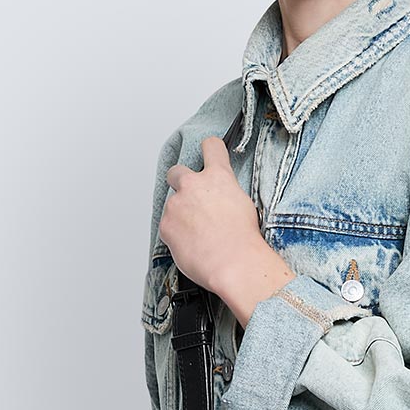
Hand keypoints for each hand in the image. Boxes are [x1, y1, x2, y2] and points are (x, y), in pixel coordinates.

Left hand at [160, 138, 295, 324]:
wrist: (234, 263)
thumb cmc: (243, 239)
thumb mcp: (244, 205)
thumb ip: (225, 194)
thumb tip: (219, 200)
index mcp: (218, 177)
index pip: (211, 147)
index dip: (210, 149)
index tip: (208, 152)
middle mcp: (193, 185)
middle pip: (176, 171)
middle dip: (181, 182)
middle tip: (192, 200)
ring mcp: (176, 204)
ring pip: (172, 205)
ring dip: (181, 215)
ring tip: (199, 235)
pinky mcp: (166, 225)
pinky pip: (168, 227)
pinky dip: (176, 234)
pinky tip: (192, 244)